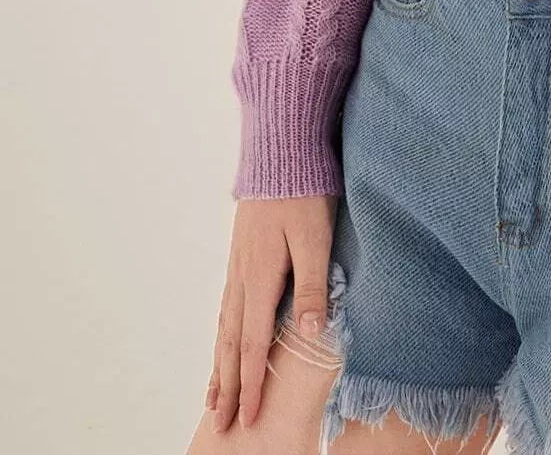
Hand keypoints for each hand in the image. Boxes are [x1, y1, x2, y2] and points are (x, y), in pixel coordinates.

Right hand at [206, 192, 337, 433]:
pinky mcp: (242, 252)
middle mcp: (243, 275)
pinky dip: (222, 333)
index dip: (252, 382)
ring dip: (220, 363)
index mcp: (262, 276)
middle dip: (228, 384)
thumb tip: (311, 330)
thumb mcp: (316, 235)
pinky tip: (223, 339)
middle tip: (221, 422)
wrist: (280, 148)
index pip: (254, 343)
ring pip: (224, 325)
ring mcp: (239, 264)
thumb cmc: (303, 189)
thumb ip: (314, 283)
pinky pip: (227, 304)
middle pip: (231, 342)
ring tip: (213, 394)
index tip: (248, 416)